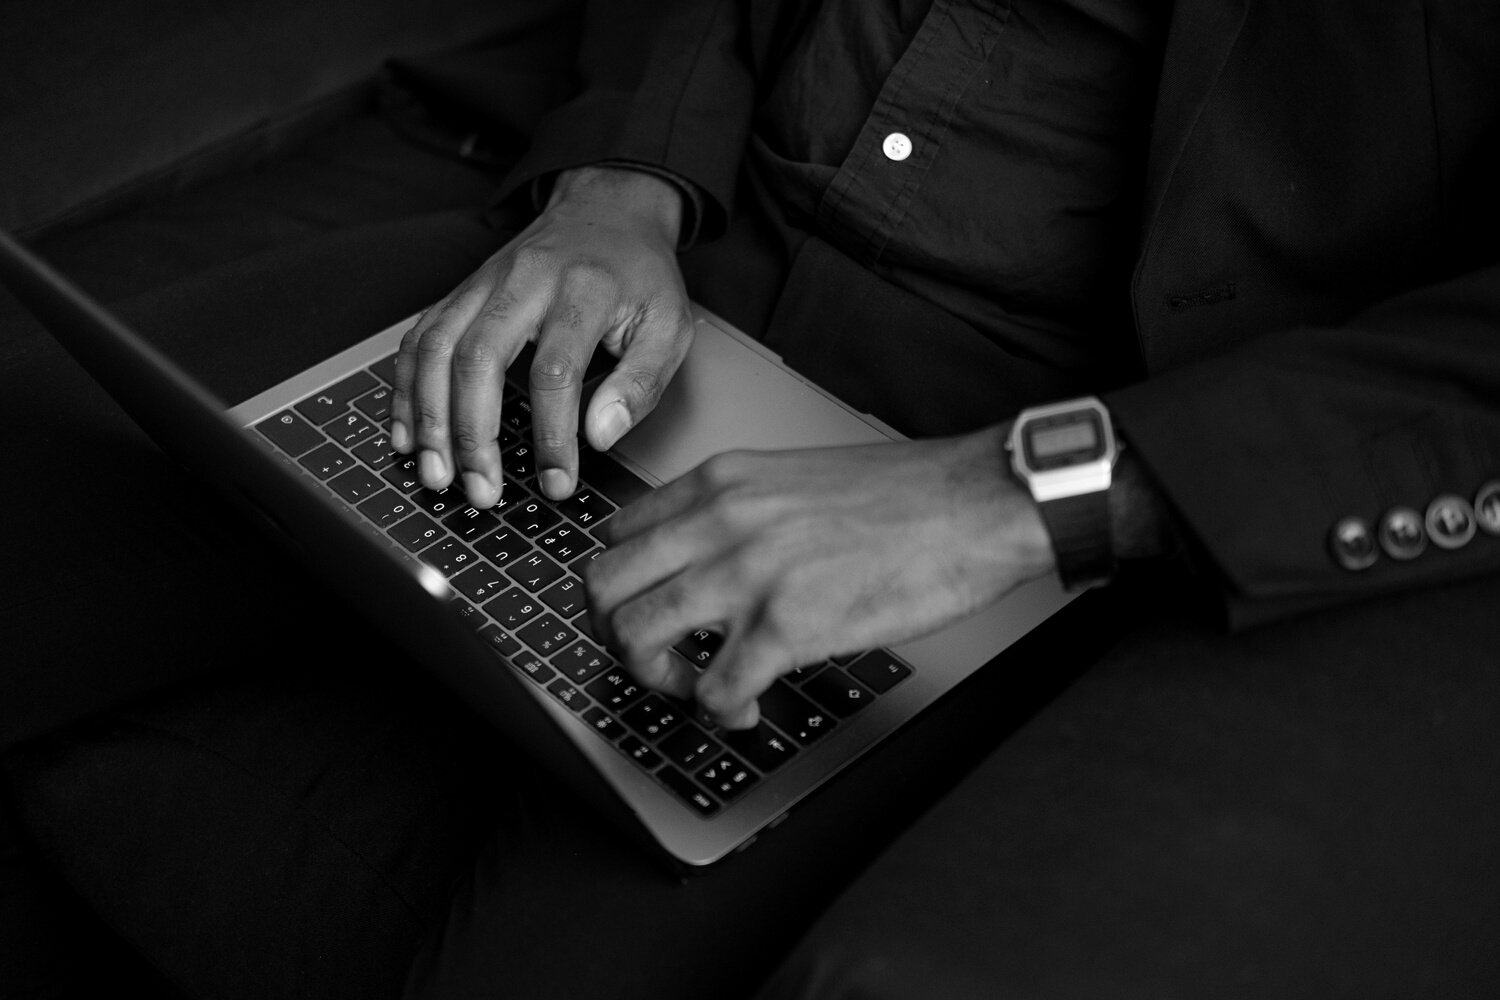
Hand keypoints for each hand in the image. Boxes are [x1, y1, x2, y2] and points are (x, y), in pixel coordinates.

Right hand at [389, 166, 693, 506]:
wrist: (608, 210)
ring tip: (435, 474)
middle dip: (471, 434)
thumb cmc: (638, 276)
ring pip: (437, 346)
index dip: (552, 435)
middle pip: (478, 356)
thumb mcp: (669, 325)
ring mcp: (484, 283)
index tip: (556, 483)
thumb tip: (599, 436)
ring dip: (429, 417)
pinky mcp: (461, 291)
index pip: (556, 371)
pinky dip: (407, 389)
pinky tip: (409, 434)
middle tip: (480, 491)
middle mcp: (524, 281)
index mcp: (583, 289)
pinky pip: (420, 338)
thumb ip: (641, 382)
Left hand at [584, 426, 1056, 727]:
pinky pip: (713, 690)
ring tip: (693, 686)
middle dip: (613, 637)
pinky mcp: (787, 625)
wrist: (975, 503)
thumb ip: (740, 512)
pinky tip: (746, 707)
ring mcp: (748, 573)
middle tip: (651, 657)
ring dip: (654, 676)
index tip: (640, 610)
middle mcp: (720, 521)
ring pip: (636, 636)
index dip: (619, 586)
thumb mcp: (794, 478)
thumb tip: (709, 560)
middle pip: (604, 586)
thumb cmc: (906, 496)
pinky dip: (720, 711)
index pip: (617, 534)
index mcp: (721, 482)